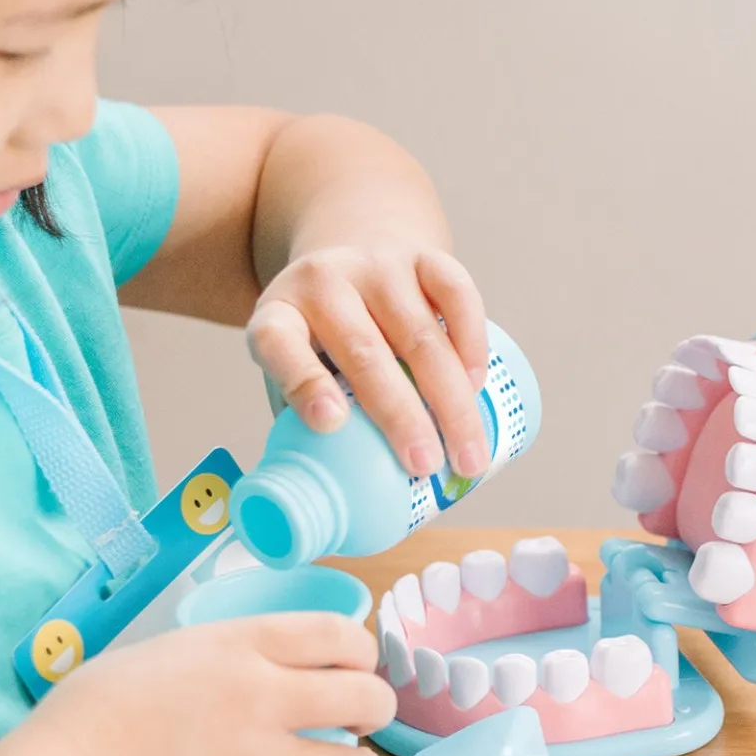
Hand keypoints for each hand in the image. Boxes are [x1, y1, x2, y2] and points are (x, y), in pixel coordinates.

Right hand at [24, 613, 395, 755]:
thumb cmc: (101, 707)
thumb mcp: (176, 648)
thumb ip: (237, 652)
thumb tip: (280, 662)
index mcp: (243, 645)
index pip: (341, 634)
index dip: (363, 649)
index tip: (357, 663)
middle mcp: (264, 698)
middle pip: (366, 697)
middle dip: (375, 705)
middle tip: (362, 714)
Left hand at [246, 244, 489, 477]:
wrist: (351, 251)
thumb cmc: (320, 336)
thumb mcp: (292, 362)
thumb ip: (301, 417)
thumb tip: (325, 505)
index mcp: (278, 315)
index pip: (280, 344)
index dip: (303, 382)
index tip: (330, 423)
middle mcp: (324, 284)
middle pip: (364, 351)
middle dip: (401, 414)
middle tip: (425, 466)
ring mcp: (376, 266)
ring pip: (420, 333)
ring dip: (450, 397)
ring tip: (468, 451)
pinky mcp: (422, 256)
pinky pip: (455, 292)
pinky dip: (471, 341)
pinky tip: (477, 383)